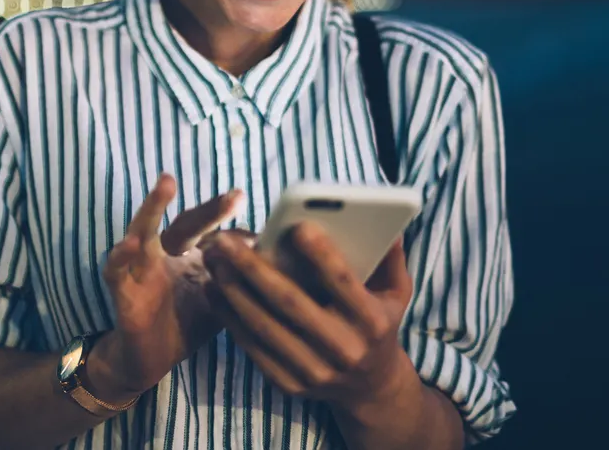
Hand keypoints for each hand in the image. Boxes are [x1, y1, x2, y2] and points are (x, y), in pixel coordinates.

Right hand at [87, 174, 243, 400]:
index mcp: (186, 253)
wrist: (150, 359)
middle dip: (204, 209)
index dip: (220, 212)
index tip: (240, 197)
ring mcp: (140, 269)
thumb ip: (239, 276)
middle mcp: (163, 253)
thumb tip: (275, 254)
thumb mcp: (219, 298)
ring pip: (141, 232)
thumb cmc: (185, 321)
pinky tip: (129, 245)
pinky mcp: (122, 291)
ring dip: (152, 208)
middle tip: (230, 196)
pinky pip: (116, 271)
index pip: (206, 226)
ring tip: (166, 186)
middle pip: (181, 224)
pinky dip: (119, 256)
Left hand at [200, 221, 414, 410]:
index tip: (297, 225)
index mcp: (373, 322)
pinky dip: (229, 318)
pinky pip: (253, 348)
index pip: (343, 283)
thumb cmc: (379, 325)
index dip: (321, 255)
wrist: (372, 389)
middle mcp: (345, 350)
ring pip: (265, 326)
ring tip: (211, 260)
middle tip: (225, 240)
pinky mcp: (290, 384)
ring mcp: (315, 371)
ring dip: (233, 290)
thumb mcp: (396, 293)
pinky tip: (213, 291)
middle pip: (291, 303)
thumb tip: (383, 219)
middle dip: (254, 268)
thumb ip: (389, 256)